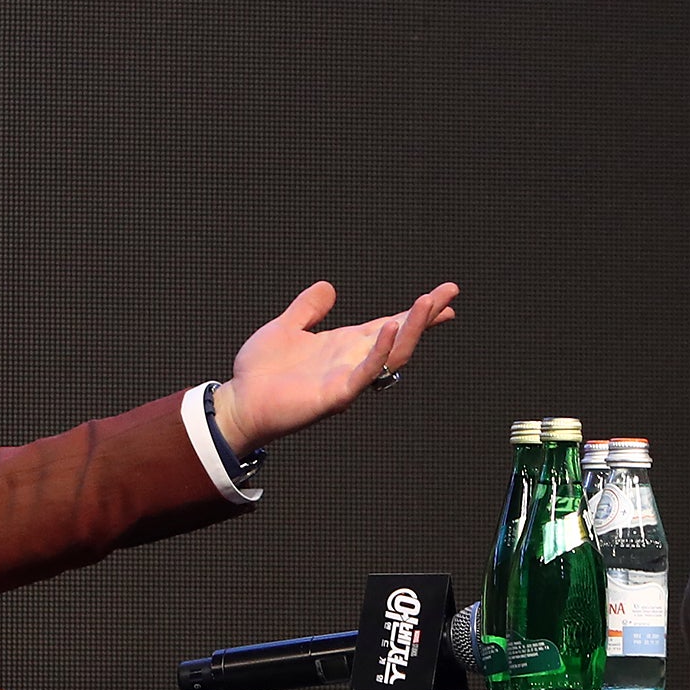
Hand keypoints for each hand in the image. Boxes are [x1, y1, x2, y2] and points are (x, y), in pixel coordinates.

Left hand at [211, 279, 460, 456]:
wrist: (240, 402)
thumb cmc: (261, 371)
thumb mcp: (285, 327)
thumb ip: (307, 309)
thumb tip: (328, 287)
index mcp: (344, 344)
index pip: (389, 325)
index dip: (415, 312)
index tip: (443, 296)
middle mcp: (352, 361)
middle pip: (400, 338)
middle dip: (425, 317)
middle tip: (449, 294)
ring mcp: (347, 378)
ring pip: (391, 355)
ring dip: (411, 330)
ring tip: (427, 302)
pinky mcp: (335, 395)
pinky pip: (364, 374)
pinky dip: (379, 352)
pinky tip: (388, 329)